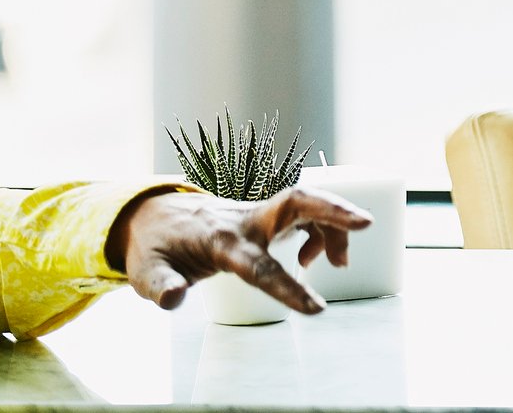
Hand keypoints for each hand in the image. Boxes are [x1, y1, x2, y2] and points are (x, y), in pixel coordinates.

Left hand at [110, 186, 373, 314]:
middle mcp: (245, 220)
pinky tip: (311, 259)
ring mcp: (258, 213)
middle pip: (297, 202)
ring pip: (307, 206)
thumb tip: (172, 298)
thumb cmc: (155, 247)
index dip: (287, 287)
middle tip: (366, 222)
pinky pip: (306, 214)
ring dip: (332, 228)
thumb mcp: (145, 270)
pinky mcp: (266, 214)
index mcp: (219, 240)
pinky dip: (321, 232)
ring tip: (338, 264)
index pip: (259, 265)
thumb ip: (159, 285)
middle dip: (332, 210)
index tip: (316, 309)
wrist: (155, 216)